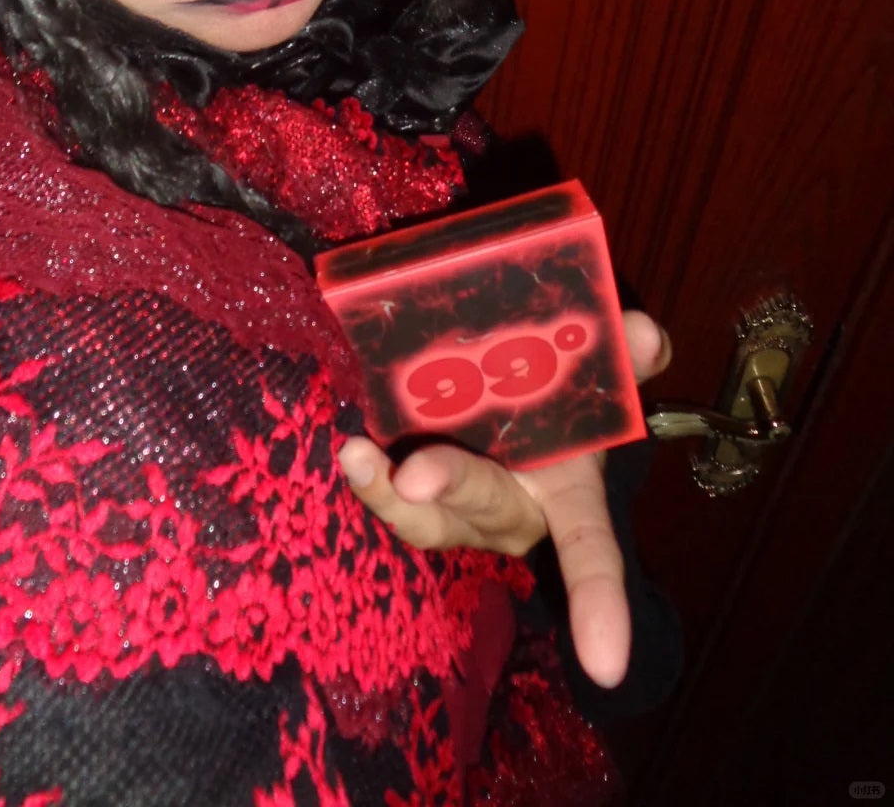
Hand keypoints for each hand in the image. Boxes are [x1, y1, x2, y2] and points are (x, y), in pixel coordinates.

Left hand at [337, 310, 670, 688]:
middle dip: (455, 488)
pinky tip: (353, 449)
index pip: (591, 551)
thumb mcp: (597, 386)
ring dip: (390, 493)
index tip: (605, 665)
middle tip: (418, 471)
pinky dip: (371, 475)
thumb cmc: (562, 410)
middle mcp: (510, 511)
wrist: (511, 410)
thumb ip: (624, 361)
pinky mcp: (411, 483)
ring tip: (359, 456)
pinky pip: (389, 492)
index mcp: (569, 495)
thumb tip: (642, 332)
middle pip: (485, 508)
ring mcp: (456, 505)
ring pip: (427, 519)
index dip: (600, 602)